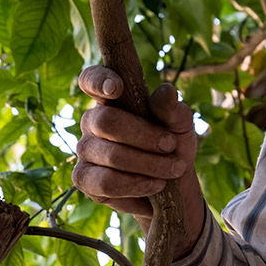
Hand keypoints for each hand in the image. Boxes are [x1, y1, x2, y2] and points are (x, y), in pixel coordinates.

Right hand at [73, 66, 205, 253]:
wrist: (173, 184)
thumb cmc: (173, 145)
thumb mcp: (180, 125)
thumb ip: (171, 110)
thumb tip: (167, 90)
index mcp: (112, 99)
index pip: (91, 80)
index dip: (98, 81)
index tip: (117, 88)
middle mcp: (92, 122)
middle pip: (106, 121)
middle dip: (145, 135)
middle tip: (171, 146)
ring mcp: (85, 150)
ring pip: (111, 155)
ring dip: (150, 164)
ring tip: (173, 169)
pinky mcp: (85, 180)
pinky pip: (106, 183)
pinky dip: (137, 185)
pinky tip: (156, 185)